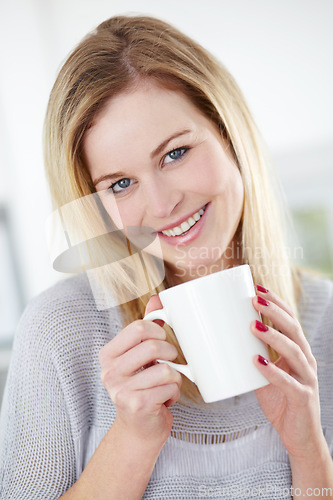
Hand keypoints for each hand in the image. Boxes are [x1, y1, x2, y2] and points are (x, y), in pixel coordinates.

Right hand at [99, 295, 181, 442]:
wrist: (139, 428)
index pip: (137, 328)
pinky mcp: (137, 405)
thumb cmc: (141, 387)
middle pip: (152, 346)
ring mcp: (121, 390)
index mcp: (108, 355)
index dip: (158, 332)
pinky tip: (164, 399)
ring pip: (166, 369)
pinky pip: (170, 388)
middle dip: (170, 353)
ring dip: (175, 378)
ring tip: (166, 384)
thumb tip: (158, 298)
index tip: (161, 341)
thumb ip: (147, 328)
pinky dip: (175, 393)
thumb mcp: (140, 356)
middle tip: (170, 362)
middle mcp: (110, 372)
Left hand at [251, 286, 324, 459]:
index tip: (258, 287)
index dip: (276, 303)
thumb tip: (220, 345)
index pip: (291, 320)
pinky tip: (258, 361)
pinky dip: (272, 371)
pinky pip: (288, 382)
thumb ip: (251, 359)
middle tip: (254, 298)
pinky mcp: (302, 398)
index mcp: (298, 352)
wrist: (300, 437)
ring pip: (293, 351)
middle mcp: (305, 361)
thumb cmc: (281, 402)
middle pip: (293, 329)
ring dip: (272, 335)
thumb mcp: (265, 376)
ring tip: (252, 324)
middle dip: (274, 311)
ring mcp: (306, 379)